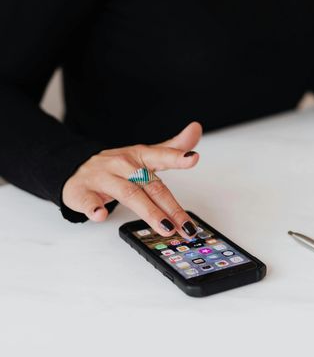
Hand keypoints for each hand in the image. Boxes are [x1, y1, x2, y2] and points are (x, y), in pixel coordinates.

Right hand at [62, 122, 202, 238]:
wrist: (75, 168)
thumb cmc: (116, 167)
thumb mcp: (145, 155)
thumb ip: (172, 148)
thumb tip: (196, 129)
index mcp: (139, 156)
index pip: (160, 156)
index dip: (177, 157)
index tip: (193, 158)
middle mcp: (122, 165)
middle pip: (150, 185)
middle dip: (170, 207)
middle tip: (187, 226)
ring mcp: (102, 178)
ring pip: (128, 194)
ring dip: (148, 212)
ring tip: (165, 227)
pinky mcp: (81, 192)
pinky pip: (88, 201)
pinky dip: (94, 208)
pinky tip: (101, 215)